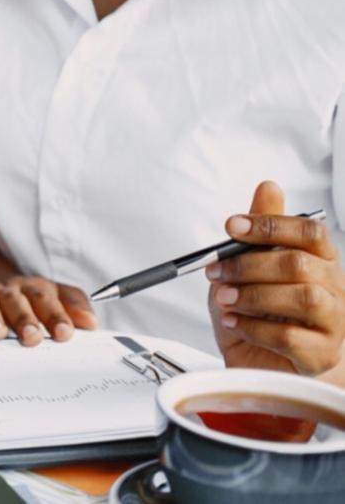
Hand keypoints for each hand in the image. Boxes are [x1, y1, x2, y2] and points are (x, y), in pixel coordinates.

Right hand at [0, 232, 97, 345]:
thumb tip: (92, 324)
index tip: (68, 333)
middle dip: (27, 319)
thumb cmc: (24, 297)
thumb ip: (72, 309)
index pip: (54, 299)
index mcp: (39, 290)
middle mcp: (13, 288)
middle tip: (33, 338)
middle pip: (22, 300)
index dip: (61, 314)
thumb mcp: (51, 299)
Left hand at [208, 181, 344, 377]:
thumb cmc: (261, 312)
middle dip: (249, 265)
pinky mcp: (320, 355)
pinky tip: (235, 322)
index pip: (310, 232)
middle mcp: (334, 289)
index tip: (232, 227)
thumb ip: (260, 232)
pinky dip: (254, 327)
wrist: (264, 363)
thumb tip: (268, 187)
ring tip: (225, 298)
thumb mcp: (248, 267)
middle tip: (216, 272)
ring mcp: (334, 324)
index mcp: (321, 262)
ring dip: (253, 295)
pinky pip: (291, 337)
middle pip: (300, 264)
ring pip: (303, 298)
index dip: (270, 225)